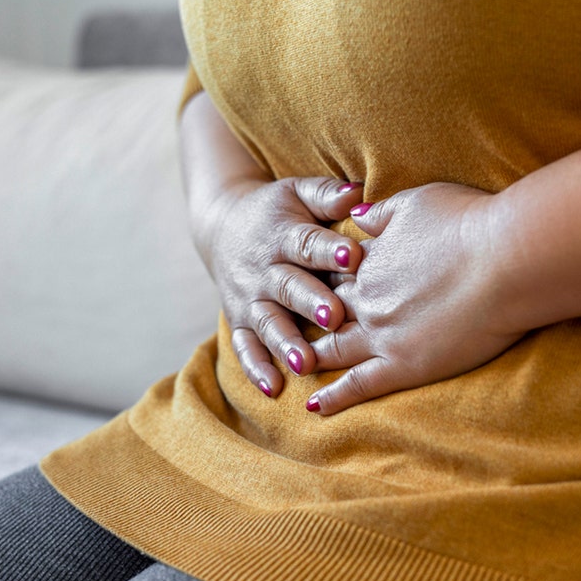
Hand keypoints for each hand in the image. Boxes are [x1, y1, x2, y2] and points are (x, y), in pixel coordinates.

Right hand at [197, 176, 365, 397]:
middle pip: (287, 287)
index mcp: (283, 234)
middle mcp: (264, 270)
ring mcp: (249, 299)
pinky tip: (273, 388)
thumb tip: (356, 194)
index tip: (353, 258)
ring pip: (267, 322)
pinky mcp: (239, 322)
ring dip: (284, 343)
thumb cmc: (278, 212)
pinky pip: (245, 347)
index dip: (329, 250)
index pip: (307, 243)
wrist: (223, 227)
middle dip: (309, 302)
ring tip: (304, 363)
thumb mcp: (297, 192)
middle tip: (333, 317)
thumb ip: (326, 195)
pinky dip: (256, 368)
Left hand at [309, 183, 526, 414]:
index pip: (336, 274)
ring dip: (312, 359)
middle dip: (309, 322)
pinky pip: (358, 386)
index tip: (315, 286)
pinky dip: (334, 397)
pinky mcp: (403, 366)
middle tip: (290, 332)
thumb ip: (382, 214)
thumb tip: (356, 216)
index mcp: (369, 261)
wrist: (507, 258)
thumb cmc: (470, 223)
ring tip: (294, 369)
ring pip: (333, 351)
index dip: (325, 282)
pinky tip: (314, 407)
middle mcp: (366, 299)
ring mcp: (381, 335)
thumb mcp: (417, 202)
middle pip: (326, 313)